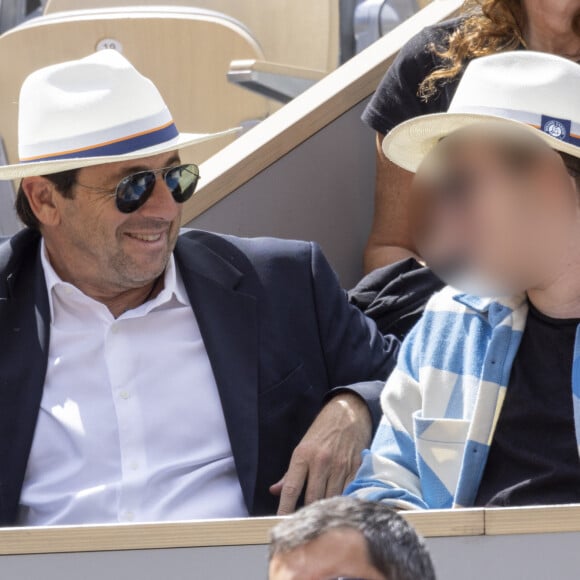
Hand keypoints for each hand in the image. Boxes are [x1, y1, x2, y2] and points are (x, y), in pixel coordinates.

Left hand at [269, 392, 371, 514]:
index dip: (285, 508)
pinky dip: (342, 501)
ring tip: (321, 517)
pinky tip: (338, 506)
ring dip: (325, 509)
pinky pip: (347, 492)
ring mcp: (339, 465)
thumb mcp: (302, 447)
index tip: (280, 522)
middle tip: (304, 522)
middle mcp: (321, 461)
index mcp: (303, 455)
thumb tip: (275, 490)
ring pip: (330, 498)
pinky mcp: (355, 468)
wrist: (348, 413)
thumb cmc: (322, 431)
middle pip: (312, 498)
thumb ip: (289, 472)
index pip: (291, 487)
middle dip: (307, 512)